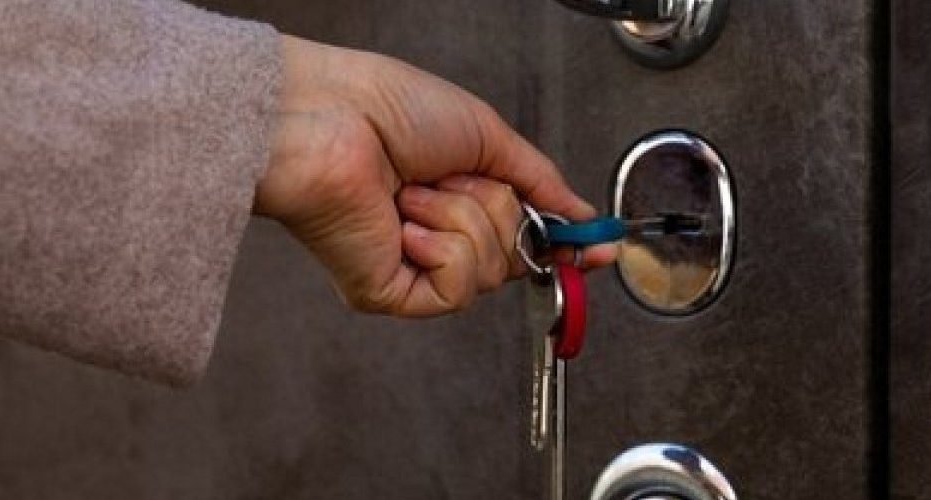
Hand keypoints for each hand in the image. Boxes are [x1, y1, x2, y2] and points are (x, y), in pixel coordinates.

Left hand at [255, 35, 614, 316]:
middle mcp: (436, 237)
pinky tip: (405, 221)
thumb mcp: (488, 136)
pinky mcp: (390, 293)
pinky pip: (456, 287)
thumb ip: (540, 181)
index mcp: (457, 198)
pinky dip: (441, 245)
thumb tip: (582, 215)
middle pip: (515, 254)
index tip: (601, 250)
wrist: (329, 117)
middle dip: (497, 208)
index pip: (523, 239)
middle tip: (454, 176)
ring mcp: (413, 268)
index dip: (564, 247)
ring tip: (415, 190)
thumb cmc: (387, 108)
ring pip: (490, 269)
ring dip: (463, 217)